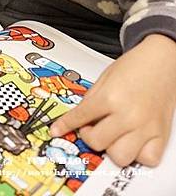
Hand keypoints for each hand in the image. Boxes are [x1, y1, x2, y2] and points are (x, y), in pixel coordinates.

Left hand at [50, 34, 175, 166]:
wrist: (162, 60)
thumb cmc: (135, 65)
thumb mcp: (105, 77)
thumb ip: (91, 99)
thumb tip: (78, 118)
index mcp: (111, 97)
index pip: (80, 117)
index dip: (65, 125)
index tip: (57, 130)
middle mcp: (128, 115)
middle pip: (98, 142)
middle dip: (89, 136)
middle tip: (92, 127)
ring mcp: (146, 127)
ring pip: (120, 157)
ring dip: (112, 148)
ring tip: (113, 135)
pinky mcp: (161, 134)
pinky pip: (147, 159)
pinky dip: (138, 155)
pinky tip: (133, 141)